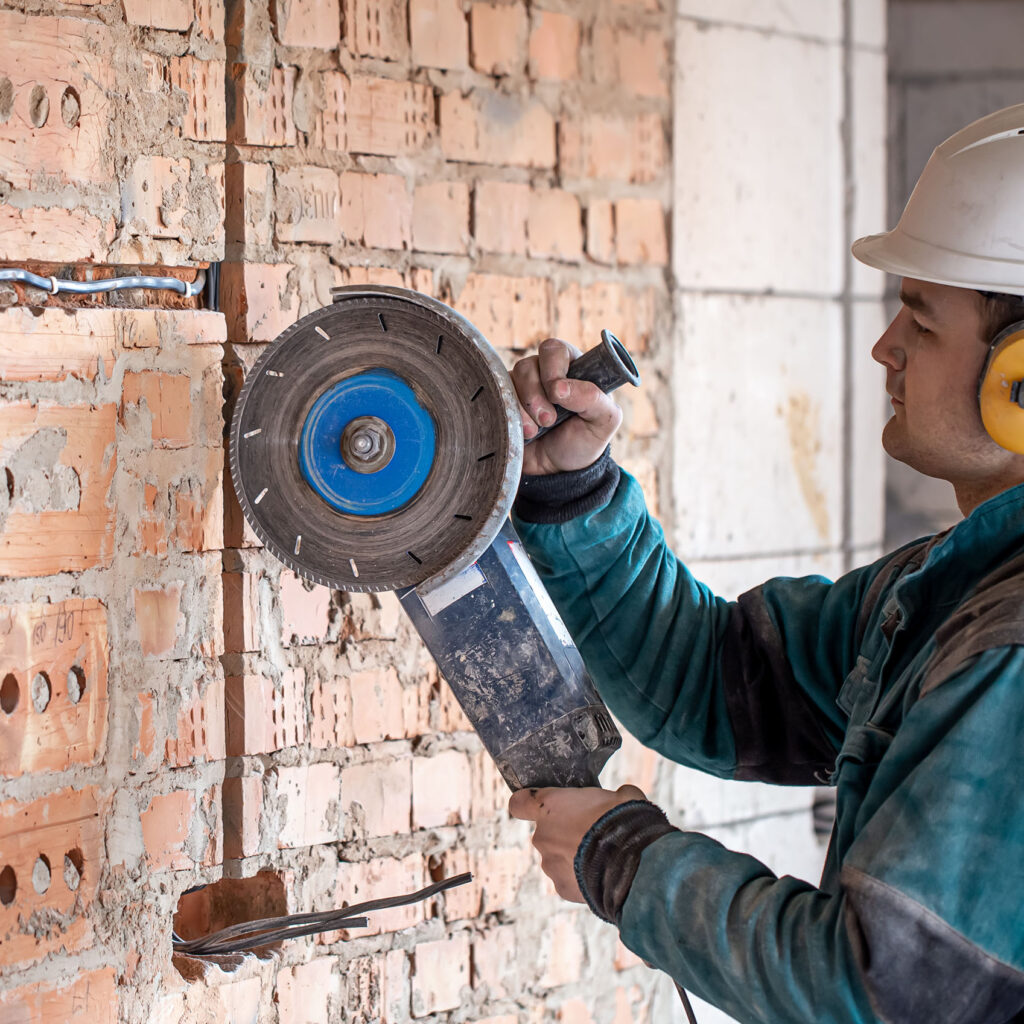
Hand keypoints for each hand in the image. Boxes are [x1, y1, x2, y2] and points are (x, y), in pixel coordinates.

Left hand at [508, 784, 646, 902]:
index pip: (520, 803)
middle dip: (564, 834)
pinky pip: (569, 881)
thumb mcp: (621, 795)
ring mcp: (550, 864)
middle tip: (593, 835)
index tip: (537, 807)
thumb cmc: (625, 820)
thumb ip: (609, 796)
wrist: (633, 863)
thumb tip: (622, 798)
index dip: (527, 804)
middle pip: (546, 833)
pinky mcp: (562, 889)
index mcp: (550, 806)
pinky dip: (582, 879)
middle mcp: (542, 836)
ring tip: (602, 858)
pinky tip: (603, 875)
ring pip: (557, 859)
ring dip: (574, 858)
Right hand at [511, 338, 622, 475]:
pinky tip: (523, 434)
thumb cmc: (583, 442)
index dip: (553, 368)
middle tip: (548, 420)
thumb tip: (560, 387)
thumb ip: (594, 398)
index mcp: (572, 369)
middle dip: (536, 393)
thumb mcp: (604, 422)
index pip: (556, 350)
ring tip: (536, 431)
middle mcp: (544, 374)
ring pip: (512, 381)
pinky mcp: (505, 404)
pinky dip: (510, 416)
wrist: (558, 473)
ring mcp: (522, 389)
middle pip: (529, 364)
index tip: (558, 394)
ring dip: (524, 408)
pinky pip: (498, 399)